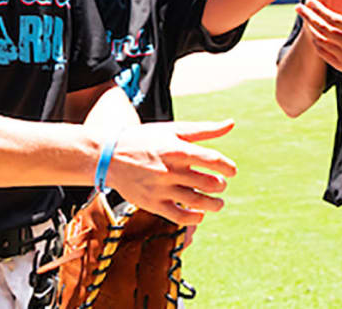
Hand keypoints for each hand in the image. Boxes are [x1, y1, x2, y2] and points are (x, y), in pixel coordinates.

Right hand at [104, 120, 239, 227]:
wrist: (110, 156)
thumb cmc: (146, 140)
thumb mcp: (173, 130)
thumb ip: (204, 130)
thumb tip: (231, 123)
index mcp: (177, 149)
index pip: (213, 160)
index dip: (228, 167)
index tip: (231, 171)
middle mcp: (170, 170)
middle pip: (209, 183)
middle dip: (221, 185)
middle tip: (221, 185)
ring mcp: (161, 188)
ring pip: (197, 202)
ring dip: (214, 204)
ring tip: (218, 203)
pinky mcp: (152, 204)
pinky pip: (179, 217)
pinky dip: (194, 218)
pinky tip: (200, 214)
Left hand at [299, 0, 341, 78]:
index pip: (333, 19)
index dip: (320, 10)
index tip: (311, 1)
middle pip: (323, 30)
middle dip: (309, 17)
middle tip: (299, 7)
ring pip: (321, 42)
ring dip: (311, 29)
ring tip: (305, 18)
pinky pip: (324, 54)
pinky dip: (316, 43)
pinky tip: (313, 33)